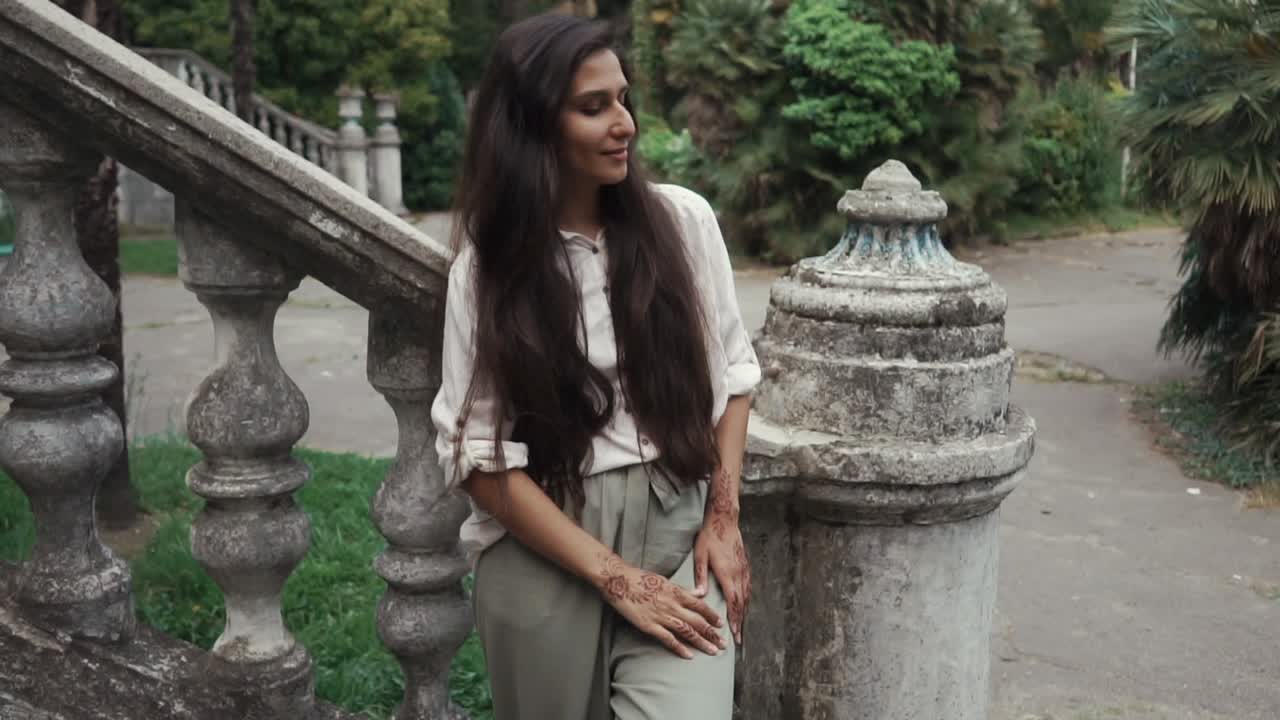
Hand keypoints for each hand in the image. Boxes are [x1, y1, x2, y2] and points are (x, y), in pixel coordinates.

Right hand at [596, 552, 727, 658]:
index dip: (712, 616)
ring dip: (701, 642)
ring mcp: (661, 616)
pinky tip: (689, 655)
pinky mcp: (649, 626)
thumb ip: (683, 589)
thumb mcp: (665, 580)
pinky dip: (679, 647)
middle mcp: (672, 604)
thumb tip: (699, 592)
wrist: (619, 581)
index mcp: (676, 592)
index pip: (700, 606)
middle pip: (697, 621)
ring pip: (686, 631)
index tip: (721, 624)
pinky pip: (668, 639)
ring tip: (712, 651)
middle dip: (712, 633)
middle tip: (724, 643)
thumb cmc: (640, 578)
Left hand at [694, 474, 750, 644]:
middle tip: (738, 638)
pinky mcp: (745, 566)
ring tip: (741, 626)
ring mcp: (743, 570)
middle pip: (741, 603)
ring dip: (744, 612)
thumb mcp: (700, 555)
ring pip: (746, 596)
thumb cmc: (710, 537)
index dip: (734, 619)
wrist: (725, 520)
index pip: (732, 602)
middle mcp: (738, 574)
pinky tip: (744, 605)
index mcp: (727, 573)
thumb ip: (700, 575)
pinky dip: (746, 600)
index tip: (734, 633)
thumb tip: (700, 594)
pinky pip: (747, 587)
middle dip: (740, 622)